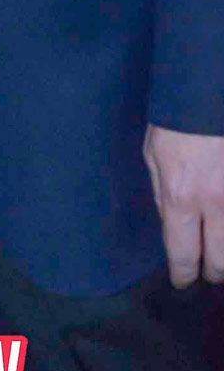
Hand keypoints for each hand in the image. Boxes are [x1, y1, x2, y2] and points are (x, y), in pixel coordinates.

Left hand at [144, 124, 223, 285]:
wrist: (205, 90)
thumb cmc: (175, 120)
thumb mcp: (154, 156)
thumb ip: (163, 195)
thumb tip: (172, 226)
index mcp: (182, 197)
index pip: (183, 253)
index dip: (182, 274)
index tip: (183, 280)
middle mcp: (216, 204)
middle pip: (220, 261)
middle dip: (212, 271)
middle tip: (208, 271)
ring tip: (221, 253)